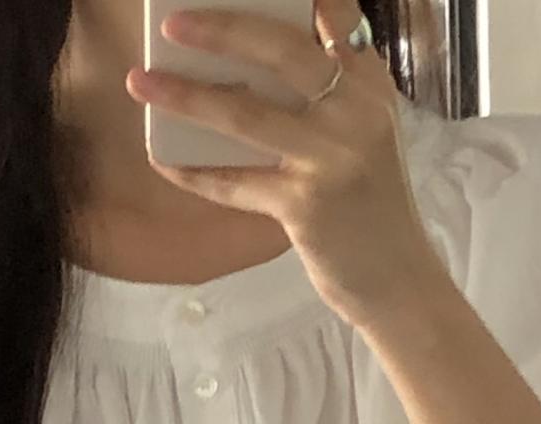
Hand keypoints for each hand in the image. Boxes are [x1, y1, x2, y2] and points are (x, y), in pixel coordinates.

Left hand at [126, 2, 446, 331]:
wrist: (399, 280)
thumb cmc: (372, 202)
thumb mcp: (366, 132)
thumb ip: (330, 90)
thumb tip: (248, 60)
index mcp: (370, 84)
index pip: (338, 15)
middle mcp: (356, 111)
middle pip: (281, 50)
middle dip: (220, 30)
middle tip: (171, 24)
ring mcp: (331, 158)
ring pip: (245, 114)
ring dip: (185, 96)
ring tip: (141, 82)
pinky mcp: (306, 206)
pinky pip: (235, 182)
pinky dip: (194, 172)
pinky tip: (162, 160)